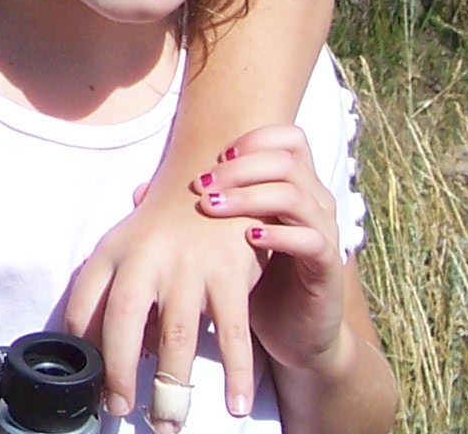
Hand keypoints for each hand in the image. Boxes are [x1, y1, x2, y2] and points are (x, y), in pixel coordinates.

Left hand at [65, 159, 263, 427]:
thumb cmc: (171, 221)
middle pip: (122, 322)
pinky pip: (232, 334)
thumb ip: (117, 290)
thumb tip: (107, 343)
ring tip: (168, 422)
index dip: (82, 345)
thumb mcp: (133, 245)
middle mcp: (145, 256)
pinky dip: (235, 373)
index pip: (84, 303)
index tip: (86, 381)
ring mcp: (189, 265)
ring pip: (176, 336)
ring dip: (173, 386)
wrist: (220, 169)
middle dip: (119, 372)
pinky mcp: (229, 273)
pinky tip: (235, 404)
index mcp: (113, 249)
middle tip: (119, 410)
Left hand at [194, 124, 347, 375]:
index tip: (216, 156)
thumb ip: (191, 209)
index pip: (289, 138)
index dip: (254, 139)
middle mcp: (314, 202)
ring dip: (249, 196)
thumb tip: (139, 191)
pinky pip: (311, 239)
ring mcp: (324, 232)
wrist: (293, 330)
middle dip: (239, 166)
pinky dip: (278, 234)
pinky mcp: (328, 267)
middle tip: (202, 184)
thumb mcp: (223, 238)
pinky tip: (248, 238)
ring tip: (213, 206)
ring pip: (296, 195)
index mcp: (294, 185)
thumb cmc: (254, 276)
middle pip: (286, 159)